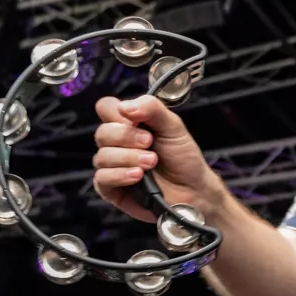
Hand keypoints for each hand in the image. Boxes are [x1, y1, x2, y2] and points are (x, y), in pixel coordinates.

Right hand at [91, 95, 217, 222]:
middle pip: (102, 132)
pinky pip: (102, 178)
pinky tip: (138, 176)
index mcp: (128, 124)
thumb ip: (152, 109)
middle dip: (126, 136)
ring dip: (128, 157)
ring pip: (102, 156)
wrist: (194, 189)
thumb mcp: (173, 126)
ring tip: (151, 162)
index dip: (116, 112)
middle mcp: (116, 144)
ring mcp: (112, 167)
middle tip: (149, 143)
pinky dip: (120, 175)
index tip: (136, 120)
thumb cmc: (183, 158)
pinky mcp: (111, 189)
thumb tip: (123, 106)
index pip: (106, 108)